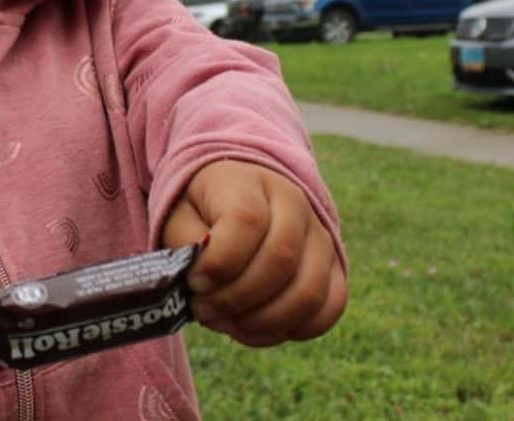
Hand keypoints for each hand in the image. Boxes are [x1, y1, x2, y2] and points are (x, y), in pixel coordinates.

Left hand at [162, 161, 345, 347]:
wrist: (240, 201)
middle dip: (236, 299)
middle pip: (281, 260)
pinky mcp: (334, 269)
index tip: (195, 282)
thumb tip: (205, 279)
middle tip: (204, 309)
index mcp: (250, 183)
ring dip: (262, 322)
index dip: (219, 263)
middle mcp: (295, 205)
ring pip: (308, 292)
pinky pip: (329, 310)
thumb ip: (187, 243)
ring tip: (226, 323)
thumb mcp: (179, 216)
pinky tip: (253, 329)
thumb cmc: (203, 213)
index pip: (246, 221)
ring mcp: (321, 238)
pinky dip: (290, 330)